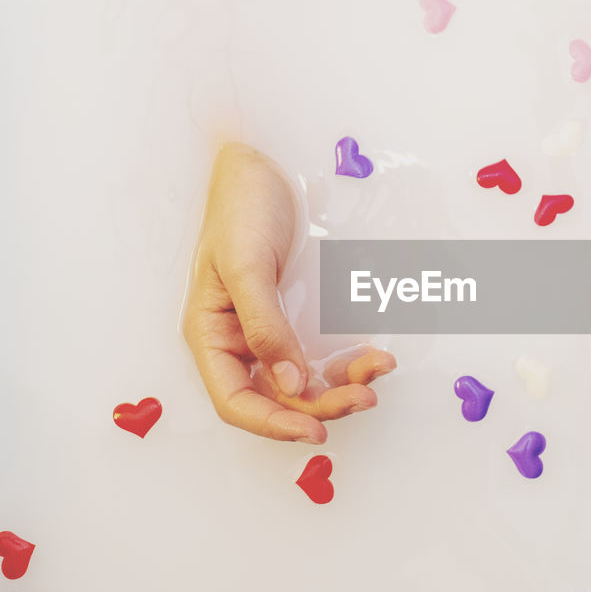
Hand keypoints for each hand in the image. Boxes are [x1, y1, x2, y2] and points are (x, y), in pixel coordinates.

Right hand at [182, 143, 395, 440]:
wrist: (265, 161)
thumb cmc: (241, 205)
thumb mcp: (245, 263)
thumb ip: (264, 324)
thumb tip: (288, 380)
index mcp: (212, 335)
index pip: (235, 400)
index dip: (273, 423)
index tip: (316, 430)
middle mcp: (240, 342)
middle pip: (277, 397)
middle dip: (321, 404)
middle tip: (365, 398)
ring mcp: (272, 332)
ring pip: (307, 381)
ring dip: (342, 386)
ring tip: (378, 372)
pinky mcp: (300, 318)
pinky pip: (325, 354)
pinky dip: (350, 362)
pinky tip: (375, 356)